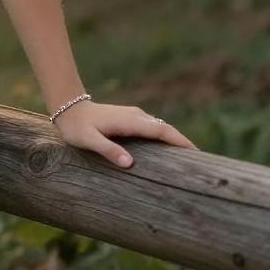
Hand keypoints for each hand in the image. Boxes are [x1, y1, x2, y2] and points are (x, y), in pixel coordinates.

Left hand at [52, 100, 197, 167]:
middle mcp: (135, 115)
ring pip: (160, 127)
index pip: (161, 131)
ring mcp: (133, 115)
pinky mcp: (130, 118)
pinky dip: (164, 137)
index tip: (197, 154)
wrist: (67, 107)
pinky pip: (153, 127)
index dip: (180, 141)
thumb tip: (129, 163)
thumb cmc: (76, 126)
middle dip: (183, 143)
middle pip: (165, 129)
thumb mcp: (89, 140)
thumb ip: (108, 150)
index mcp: (130, 121)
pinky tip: (167, 149)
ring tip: (189, 159)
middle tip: (202, 163)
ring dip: (174, 140)